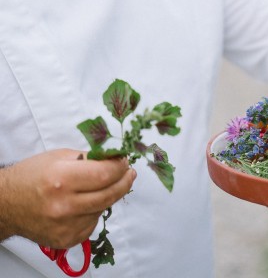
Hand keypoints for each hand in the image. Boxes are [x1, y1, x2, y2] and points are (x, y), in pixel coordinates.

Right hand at [0, 148, 135, 248]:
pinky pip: (92, 223)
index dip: (120, 166)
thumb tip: (115, 157)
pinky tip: (85, 202)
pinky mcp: (66, 239)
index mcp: (62, 179)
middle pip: (109, 194)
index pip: (104, 174)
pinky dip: (94, 211)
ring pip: (103, 209)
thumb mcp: (59, 156)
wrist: (7, 204)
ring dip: (108, 195)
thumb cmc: (32, 175)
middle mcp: (64, 206)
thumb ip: (88, 158)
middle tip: (129, 173)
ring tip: (101, 185)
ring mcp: (66, 226)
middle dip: (124, 180)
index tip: (124, 160)